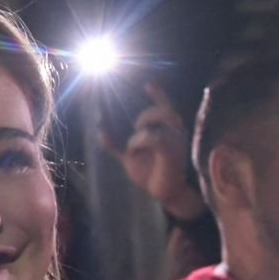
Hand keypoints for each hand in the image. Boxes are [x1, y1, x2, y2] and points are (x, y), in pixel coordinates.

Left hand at [102, 83, 204, 219]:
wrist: (168, 194)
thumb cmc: (153, 174)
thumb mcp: (130, 158)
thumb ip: (117, 146)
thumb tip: (102, 133)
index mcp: (169, 130)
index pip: (166, 106)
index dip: (158, 94)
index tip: (148, 85)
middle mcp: (176, 131)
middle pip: (161, 110)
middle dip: (143, 117)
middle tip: (135, 133)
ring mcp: (176, 140)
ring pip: (156, 122)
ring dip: (138, 135)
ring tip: (134, 148)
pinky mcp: (172, 150)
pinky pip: (154, 136)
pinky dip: (138, 142)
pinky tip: (133, 151)